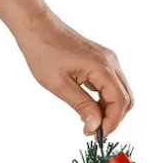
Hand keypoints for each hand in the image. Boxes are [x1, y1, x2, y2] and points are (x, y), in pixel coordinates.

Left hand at [14, 13, 133, 136]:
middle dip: (113, 118)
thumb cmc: (44, 52)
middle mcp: (110, 62)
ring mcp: (107, 60)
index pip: (120, 101)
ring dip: (109, 110)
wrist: (37, 27)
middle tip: (93, 131)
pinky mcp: (101, 61)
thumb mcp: (60, 85)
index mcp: (101, 67)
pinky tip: (88, 106)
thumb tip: (95, 126)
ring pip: (120, 92)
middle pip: (126, 99)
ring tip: (88, 120)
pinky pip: (111, 85)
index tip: (97, 136)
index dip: (112, 123)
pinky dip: (104, 100)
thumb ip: (81, 105)